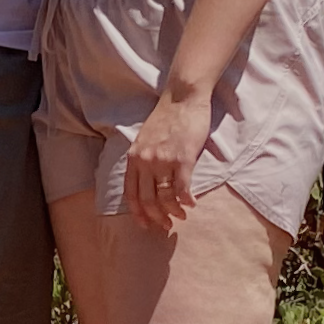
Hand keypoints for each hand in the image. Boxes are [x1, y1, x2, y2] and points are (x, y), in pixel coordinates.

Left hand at [124, 86, 214, 232]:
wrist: (183, 96)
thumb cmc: (167, 117)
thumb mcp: (145, 139)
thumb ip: (143, 159)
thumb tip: (148, 182)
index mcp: (134, 157)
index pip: (131, 194)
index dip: (138, 213)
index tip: (145, 226)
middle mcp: (145, 161)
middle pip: (147, 200)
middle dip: (156, 218)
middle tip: (166, 226)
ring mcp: (163, 160)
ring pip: (165, 198)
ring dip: (174, 212)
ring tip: (182, 216)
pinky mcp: (182, 158)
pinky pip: (182, 189)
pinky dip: (187, 201)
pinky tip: (192, 204)